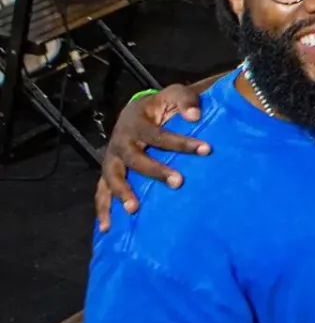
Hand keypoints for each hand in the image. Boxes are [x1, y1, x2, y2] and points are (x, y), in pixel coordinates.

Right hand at [94, 84, 207, 231]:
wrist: (138, 111)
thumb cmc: (161, 106)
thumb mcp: (173, 95)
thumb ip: (186, 102)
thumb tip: (195, 116)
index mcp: (136, 123)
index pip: (159, 135)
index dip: (182, 142)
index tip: (206, 149)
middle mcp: (120, 142)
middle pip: (135, 159)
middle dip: (156, 171)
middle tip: (178, 182)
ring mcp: (112, 159)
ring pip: (112, 177)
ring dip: (122, 193)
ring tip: (134, 208)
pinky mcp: (109, 172)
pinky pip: (101, 192)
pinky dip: (103, 209)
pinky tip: (108, 227)